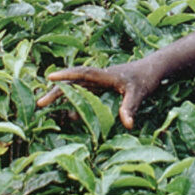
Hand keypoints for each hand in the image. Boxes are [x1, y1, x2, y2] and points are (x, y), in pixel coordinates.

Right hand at [37, 59, 164, 129]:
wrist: (154, 69)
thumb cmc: (146, 78)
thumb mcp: (139, 93)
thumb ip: (130, 108)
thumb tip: (127, 125)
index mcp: (105, 75)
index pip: (82, 73)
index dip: (66, 75)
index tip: (50, 77)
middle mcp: (99, 77)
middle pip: (73, 81)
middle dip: (57, 91)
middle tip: (40, 103)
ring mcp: (100, 82)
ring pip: (76, 87)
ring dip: (63, 95)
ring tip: (46, 106)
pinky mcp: (102, 87)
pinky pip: (84, 93)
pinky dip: (75, 101)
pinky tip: (70, 114)